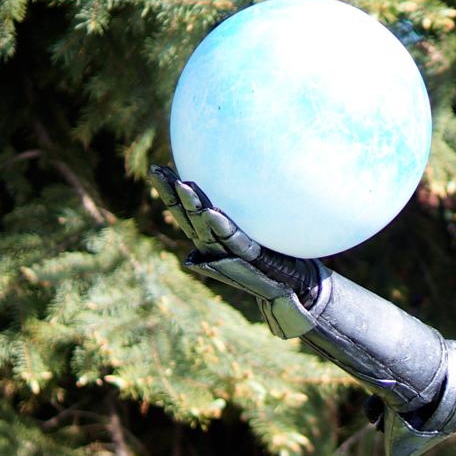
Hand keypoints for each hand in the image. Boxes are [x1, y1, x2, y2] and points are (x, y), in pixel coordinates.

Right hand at [148, 165, 323, 336]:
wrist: (299, 286)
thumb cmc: (283, 254)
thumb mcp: (264, 225)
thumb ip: (248, 211)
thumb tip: (241, 174)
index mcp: (215, 237)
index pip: (188, 212)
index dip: (170, 192)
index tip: (157, 168)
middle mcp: (216, 247)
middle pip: (188, 218)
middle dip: (172, 196)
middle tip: (156, 170)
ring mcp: (230, 254)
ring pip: (205, 229)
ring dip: (192, 208)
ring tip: (182, 184)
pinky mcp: (250, 260)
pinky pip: (233, 240)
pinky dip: (221, 227)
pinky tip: (211, 212)